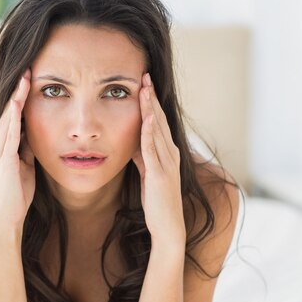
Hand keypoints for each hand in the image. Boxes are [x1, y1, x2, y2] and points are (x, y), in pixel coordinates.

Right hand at [0, 68, 34, 240]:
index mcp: (4, 144)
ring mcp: (0, 150)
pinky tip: (18, 103)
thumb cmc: (17, 193)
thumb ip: (28, 148)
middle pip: (9, 110)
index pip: (14, 114)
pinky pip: (9, 134)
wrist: (8, 216)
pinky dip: (13, 117)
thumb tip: (36, 133)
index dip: (22, 96)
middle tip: (28, 68)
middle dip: (18, 90)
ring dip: (16, 97)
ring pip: (8, 117)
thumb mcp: (27, 165)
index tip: (32, 78)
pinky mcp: (4, 159)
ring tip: (25, 78)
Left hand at [131, 73, 185, 249]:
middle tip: (145, 75)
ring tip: (144, 88)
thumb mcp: (147, 173)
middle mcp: (170, 153)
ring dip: (150, 108)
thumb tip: (131, 142)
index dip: (151, 102)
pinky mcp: (160, 173)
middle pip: (159, 119)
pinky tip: (145, 118)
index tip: (144, 83)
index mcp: (167, 152)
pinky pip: (153, 149)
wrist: (167, 226)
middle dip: (152, 97)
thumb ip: (142, 156)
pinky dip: (149, 132)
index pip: (157, 121)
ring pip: (157, 129)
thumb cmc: (157, 201)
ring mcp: (166, 162)